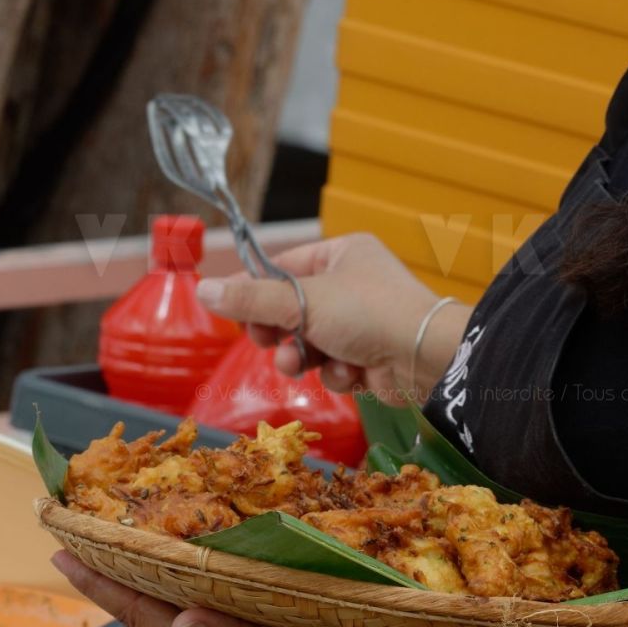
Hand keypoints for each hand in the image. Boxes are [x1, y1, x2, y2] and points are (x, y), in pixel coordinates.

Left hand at [49, 550, 398, 626]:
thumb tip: (181, 620)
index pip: (142, 615)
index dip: (104, 583)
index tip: (66, 551)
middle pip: (145, 617)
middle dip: (110, 581)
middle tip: (80, 544)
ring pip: (167, 622)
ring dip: (139, 588)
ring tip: (118, 556)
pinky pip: (194, 626)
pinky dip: (175, 597)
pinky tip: (183, 583)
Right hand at [197, 231, 450, 402]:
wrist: (425, 357)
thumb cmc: (369, 314)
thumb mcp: (302, 302)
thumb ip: (251, 300)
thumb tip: (202, 290)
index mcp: (341, 254)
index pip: (284, 269)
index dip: (258, 294)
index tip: (236, 315)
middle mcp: (352, 283)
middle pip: (293, 310)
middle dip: (281, 333)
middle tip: (270, 342)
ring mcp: (362, 321)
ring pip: (310, 342)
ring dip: (304, 356)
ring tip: (304, 362)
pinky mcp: (370, 355)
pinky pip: (334, 365)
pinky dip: (336, 372)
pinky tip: (350, 373)